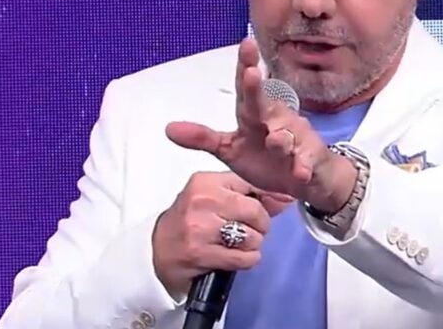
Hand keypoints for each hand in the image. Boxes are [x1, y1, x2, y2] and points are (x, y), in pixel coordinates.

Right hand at [151, 171, 291, 296]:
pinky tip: (236, 258)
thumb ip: (247, 195)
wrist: (157, 251)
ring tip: (239, 245)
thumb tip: (286, 198)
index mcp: (206, 182)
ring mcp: (200, 228)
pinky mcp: (201, 254)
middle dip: (260, 225)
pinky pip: (244, 258)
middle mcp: (202, 201)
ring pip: (252, 237)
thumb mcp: (213, 199)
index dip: (263, 200)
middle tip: (251, 231)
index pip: (251, 184)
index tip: (264, 209)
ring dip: (253, 245)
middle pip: (255, 211)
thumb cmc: (189, 222)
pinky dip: (247, 260)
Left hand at [165, 38, 342, 201]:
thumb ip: (203, 138)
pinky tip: (300, 172)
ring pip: (286, 133)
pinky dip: (303, 165)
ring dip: (280, 137)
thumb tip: (168, 128)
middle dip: (257, 88)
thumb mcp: (230, 150)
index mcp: (254, 114)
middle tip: (251, 73)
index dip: (245, 64)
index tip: (245, 42)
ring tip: (274, 141)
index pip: (246, 87)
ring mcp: (294, 138)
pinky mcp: (309, 158)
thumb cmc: (266, 159)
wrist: (306, 181)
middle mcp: (275, 119)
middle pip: (264, 102)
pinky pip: (306, 160)